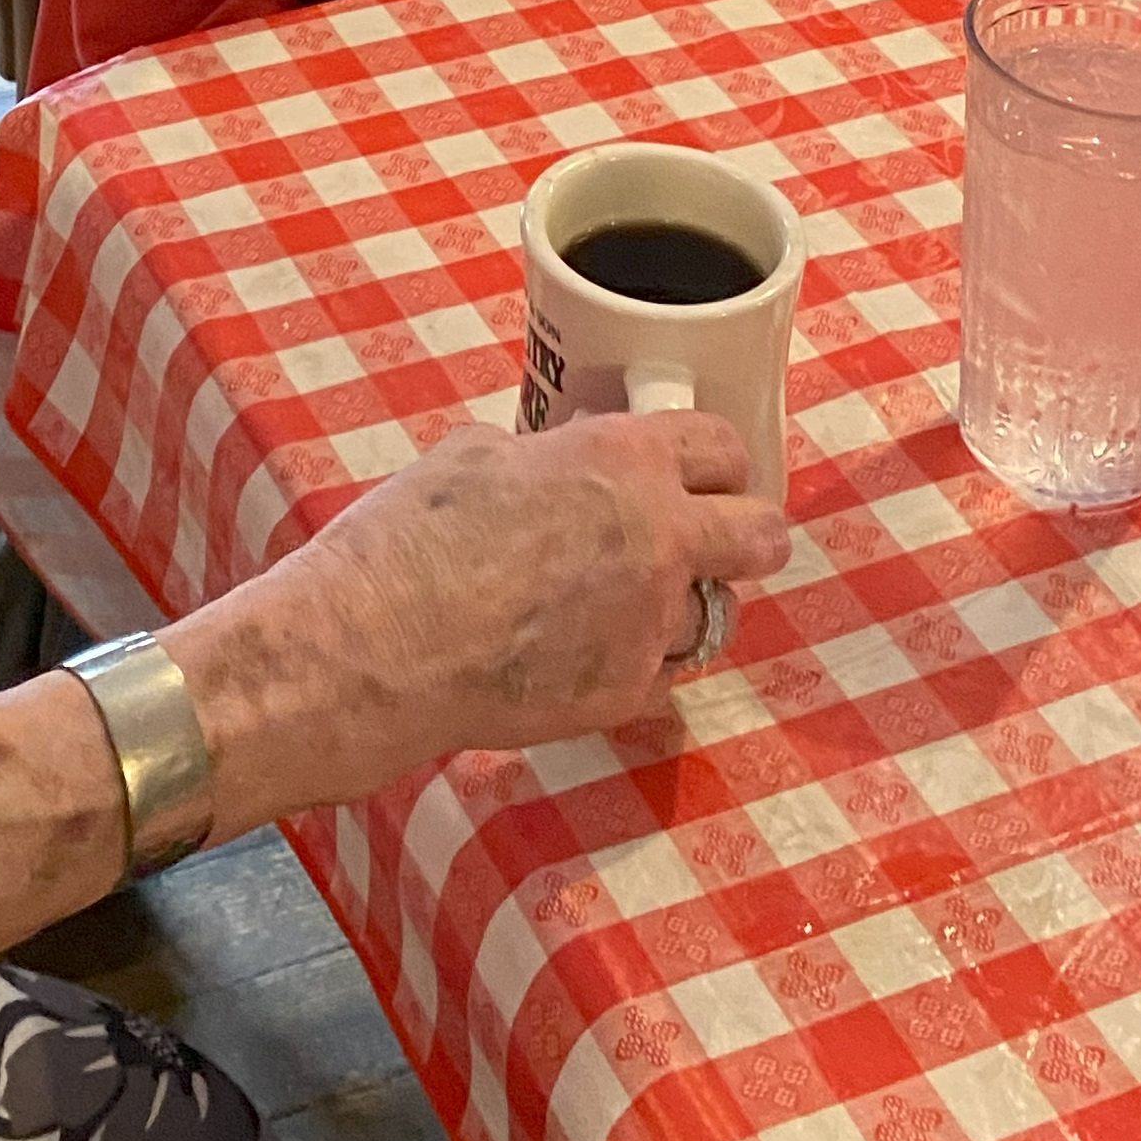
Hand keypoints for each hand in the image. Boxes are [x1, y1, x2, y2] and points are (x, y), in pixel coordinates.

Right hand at [178, 407, 788, 838]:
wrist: (378, 646)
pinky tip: (578, 654)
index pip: (724, 446)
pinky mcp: (627, 695)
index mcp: (623, 460)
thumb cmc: (410, 536)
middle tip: (703, 540)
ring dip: (676, 606)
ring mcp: (650, 626)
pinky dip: (633, 663)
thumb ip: (548, 460)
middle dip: (743, 533)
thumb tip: (558, 471)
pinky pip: (661, 675)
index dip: (714, 458)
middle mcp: (658, 539)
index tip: (700, 472)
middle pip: (763, 535)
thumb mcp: (476, 455)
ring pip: (712, 614)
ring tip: (616, 606)